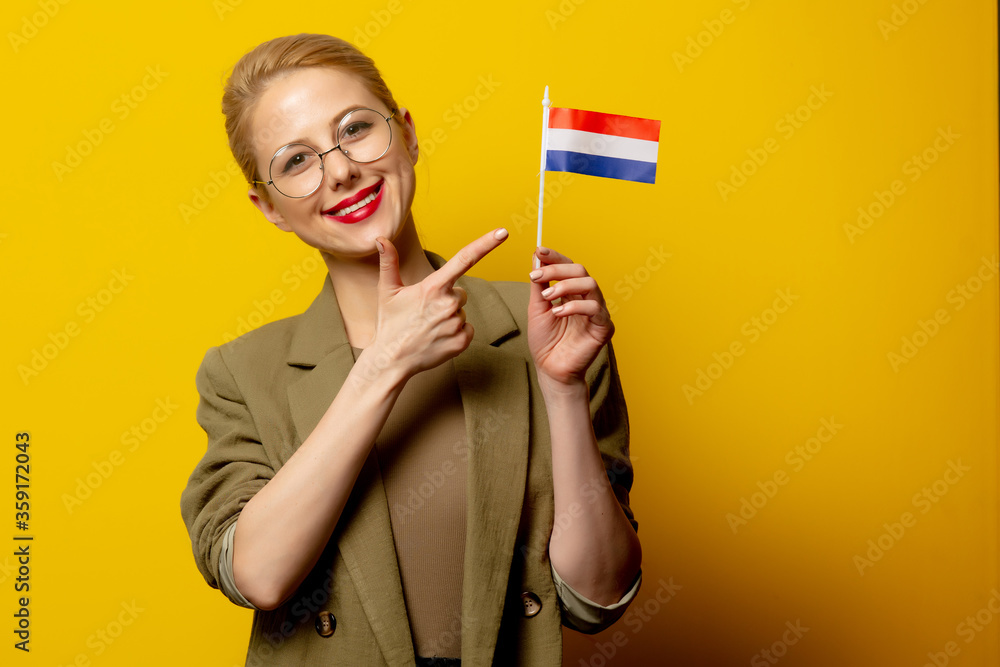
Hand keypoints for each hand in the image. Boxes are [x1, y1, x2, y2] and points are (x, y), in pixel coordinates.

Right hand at [369, 228, 508, 377]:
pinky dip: (456, 332)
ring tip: (429, 327)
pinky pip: (467, 328)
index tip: (502, 232)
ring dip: (450, 317)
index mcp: (433, 287)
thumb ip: (388, 262)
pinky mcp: (462, 341)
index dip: (486, 244)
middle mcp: (448, 303)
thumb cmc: (389, 324)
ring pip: (462, 312)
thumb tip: (381, 239)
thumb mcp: (387, 291)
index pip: (465, 259)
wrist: (392, 360)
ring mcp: (456, 323)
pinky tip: (438, 337)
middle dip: (447, 299)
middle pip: (461, 293)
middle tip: (426, 312)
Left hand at [528, 247, 613, 385]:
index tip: (539, 251)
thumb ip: (539, 285)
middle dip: (557, 270)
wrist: (550, 370)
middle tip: (536, 277)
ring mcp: (597, 312)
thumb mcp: (537, 308)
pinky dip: (575, 306)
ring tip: (547, 297)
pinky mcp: (603, 327)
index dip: (555, 257)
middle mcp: (587, 299)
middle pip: (581, 270)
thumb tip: (537, 258)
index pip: (568, 267)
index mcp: (572, 292)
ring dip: (566, 285)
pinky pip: (595, 308)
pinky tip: (558, 313)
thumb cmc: (545, 342)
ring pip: (591, 284)